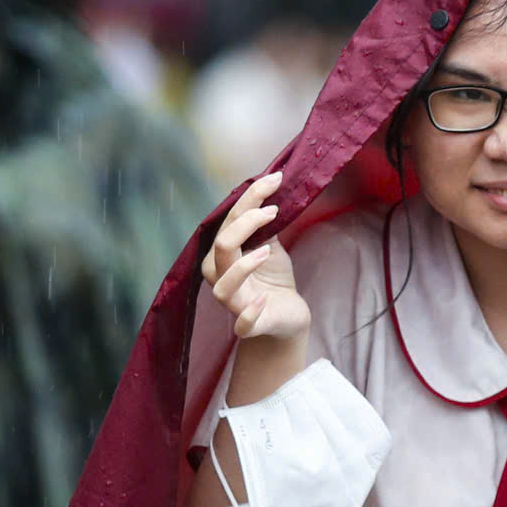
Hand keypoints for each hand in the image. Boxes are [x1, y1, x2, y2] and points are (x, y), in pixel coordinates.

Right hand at [203, 173, 308, 343]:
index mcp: (221, 255)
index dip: (250, 198)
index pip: (229, 221)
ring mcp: (234, 304)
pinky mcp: (249, 326)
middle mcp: (220, 277)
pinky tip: (262, 300)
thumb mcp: (269, 245)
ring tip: (267, 251)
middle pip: (222, 247)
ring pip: (223, 286)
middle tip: (274, 210)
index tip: (275, 180)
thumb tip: (270, 188)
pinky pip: (242, 324)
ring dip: (244, 266)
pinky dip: (249, 312)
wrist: (287, 314)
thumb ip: (263, 224)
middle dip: (246, 223)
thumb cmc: (273, 277)